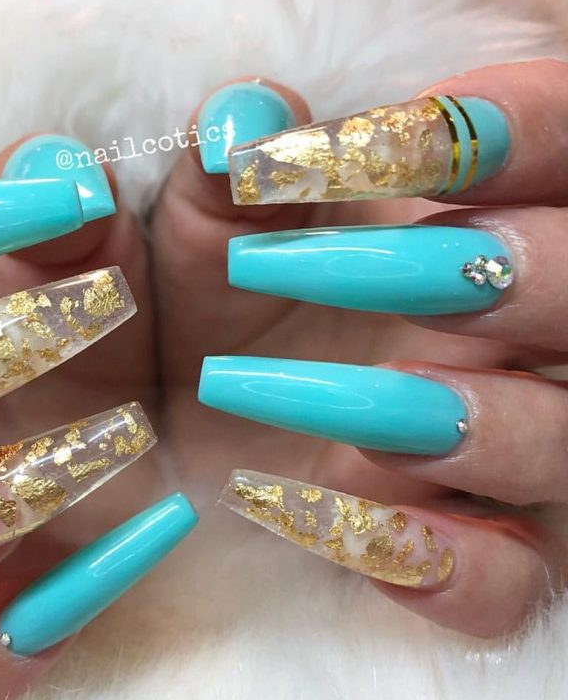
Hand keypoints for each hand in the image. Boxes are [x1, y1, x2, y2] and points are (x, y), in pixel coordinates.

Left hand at [154, 59, 567, 637]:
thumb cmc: (199, 313)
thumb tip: (241, 121)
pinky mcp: (461, 548)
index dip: (520, 130)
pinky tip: (343, 520)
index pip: (560, 145)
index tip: (400, 145)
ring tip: (365, 420)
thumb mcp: (198, 236)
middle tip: (399, 274)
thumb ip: (223, 174)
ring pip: (566, 441)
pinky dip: (450, 567)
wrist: (172, 435)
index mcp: (461, 221)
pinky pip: (512, 579)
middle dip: (508, 276)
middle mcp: (503, 334)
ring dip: (479, 425)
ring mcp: (495, 448)